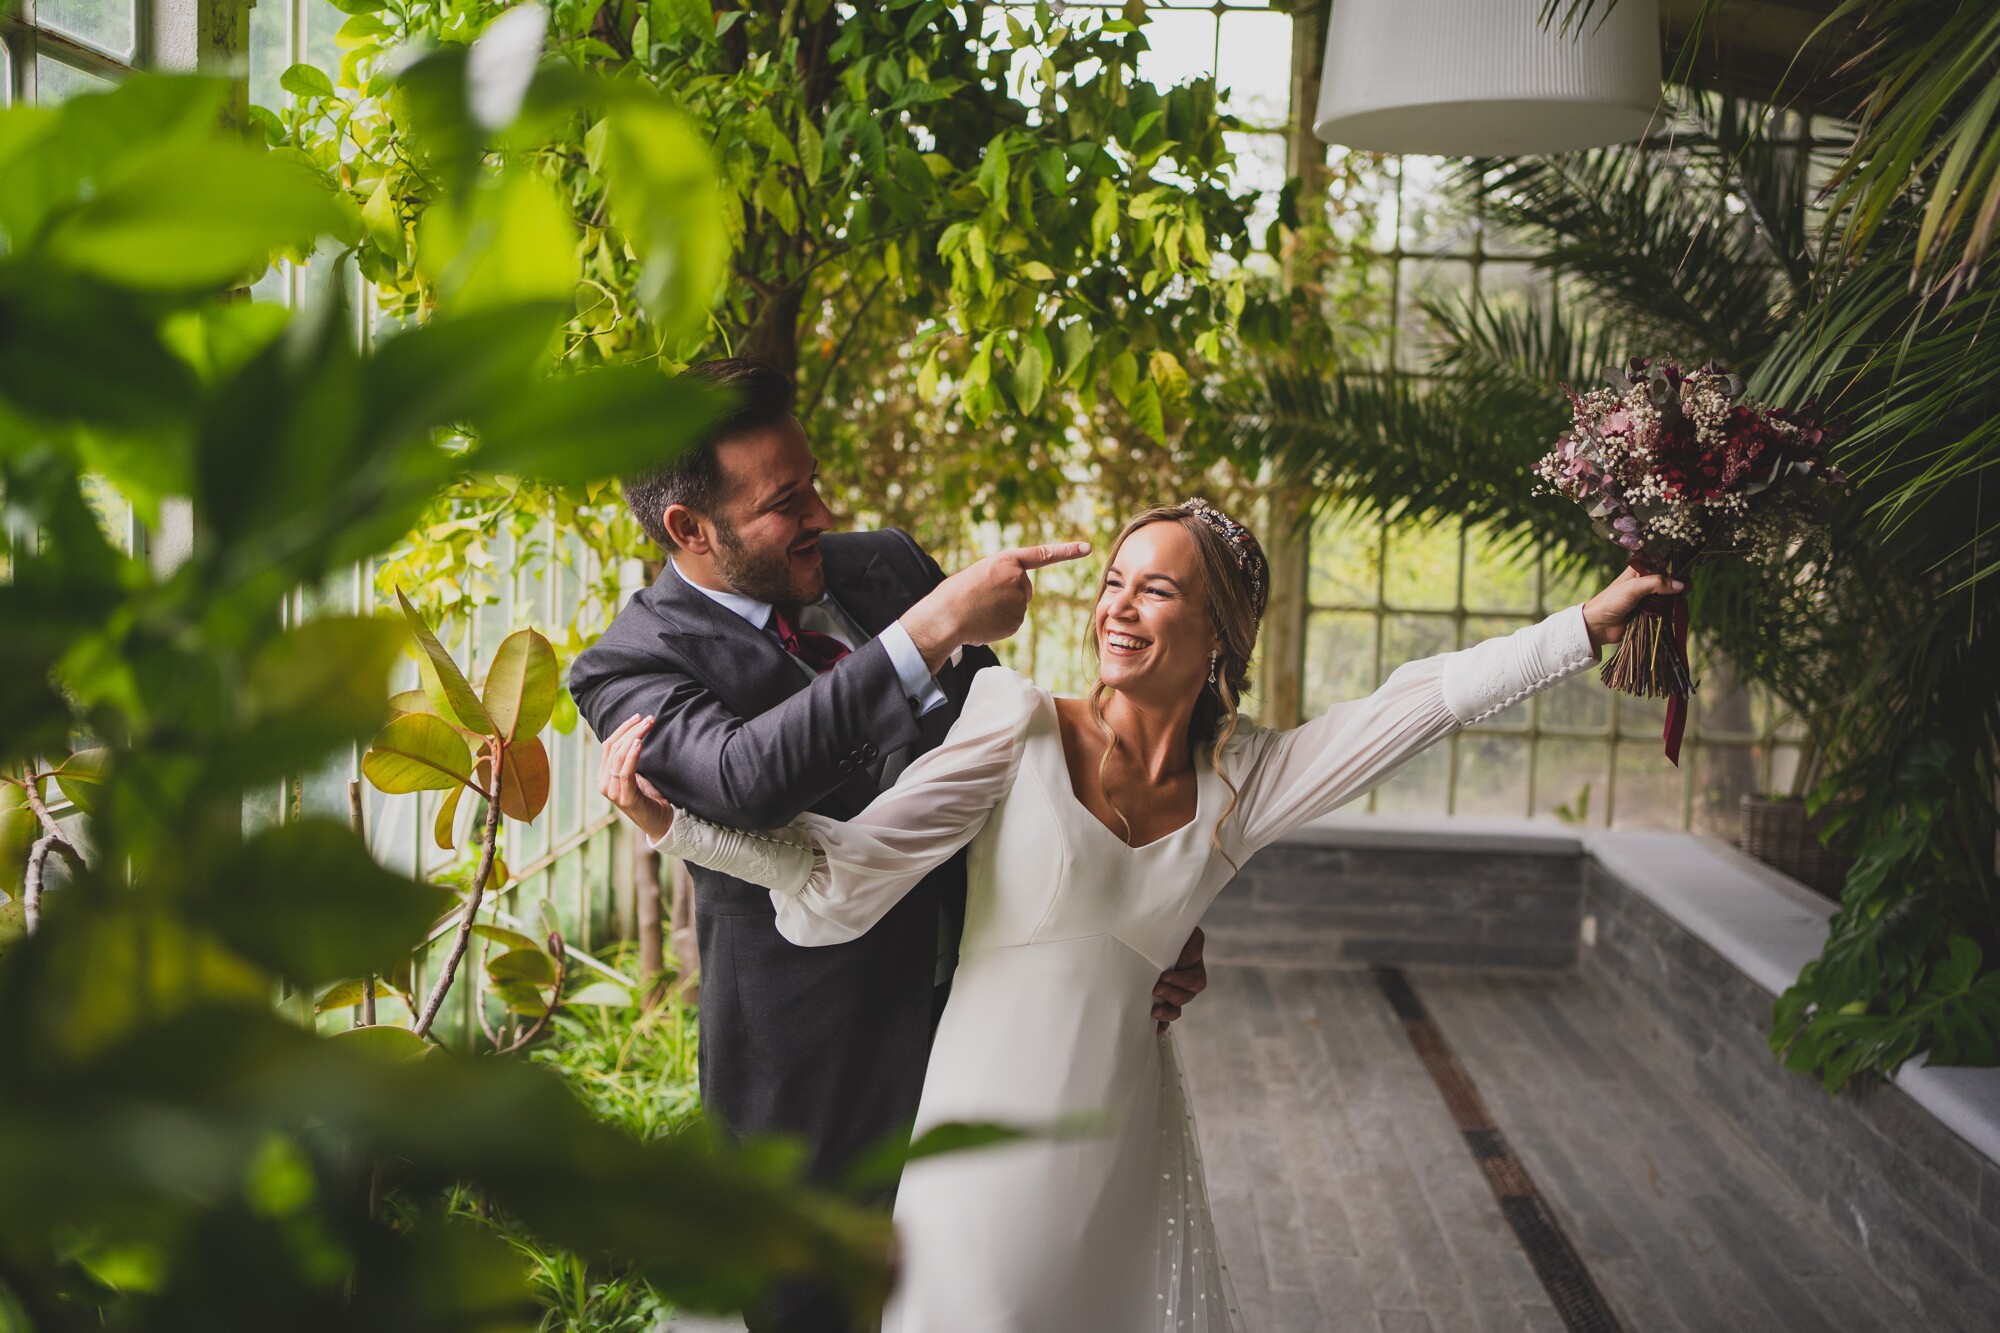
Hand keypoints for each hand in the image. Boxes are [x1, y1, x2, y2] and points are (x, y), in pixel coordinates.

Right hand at [596, 714, 676, 842]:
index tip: (637, 716)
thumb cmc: (650, 797)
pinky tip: (639, 743)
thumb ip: (630, 759)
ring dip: (635, 737)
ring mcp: (612, 791)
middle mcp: (604, 783)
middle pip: (613, 748)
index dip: (622, 729)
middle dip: (631, 730)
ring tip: (647, 725)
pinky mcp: (625, 797)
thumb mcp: (637, 774)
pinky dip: (632, 755)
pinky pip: (625, 771)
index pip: (608, 745)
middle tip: (648, 718)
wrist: (660, 822)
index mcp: (604, 776)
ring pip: (619, 756)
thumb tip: (636, 734)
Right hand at [899, 541, 1092, 671]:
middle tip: (982, 599)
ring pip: (1017, 608)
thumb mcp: (979, 574)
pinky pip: (1012, 624)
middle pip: (1024, 590)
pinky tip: (983, 622)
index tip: (1087, 548)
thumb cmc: (955, 594)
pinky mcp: (1017, 621)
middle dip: (1008, 596)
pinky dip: (999, 625)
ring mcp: (1020, 601)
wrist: (945, 617)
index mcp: (1007, 561)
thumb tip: (1012, 598)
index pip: (1042, 554)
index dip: (1066, 551)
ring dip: (1001, 612)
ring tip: (979, 611)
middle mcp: (1018, 579)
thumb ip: (1001, 578)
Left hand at [1153, 926, 1207, 1034]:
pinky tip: (1154, 1028)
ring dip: (1167, 1013)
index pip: (1194, 981)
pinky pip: (1164, 1019)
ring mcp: (1172, 995)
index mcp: (1194, 970)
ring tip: (1153, 1010)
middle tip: (1155, 988)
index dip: (1181, 981)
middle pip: (1185, 998)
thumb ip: (1192, 944)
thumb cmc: (1170, 931)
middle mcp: (1185, 986)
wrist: (1151, 934)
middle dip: (1171, 995)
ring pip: (1176, 1011)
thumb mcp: (1187, 933)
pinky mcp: (1160, 1001)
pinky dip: (1161, 1025)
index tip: (1164, 975)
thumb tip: (1185, 961)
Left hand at [1582, 565, 1685, 649]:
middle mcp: (1647, 581)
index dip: (1676, 567)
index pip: (1664, 563)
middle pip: (1671, 580)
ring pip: (1672, 595)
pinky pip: (1668, 610)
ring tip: (1680, 602)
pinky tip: (1678, 611)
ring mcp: (1650, 597)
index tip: (1686, 573)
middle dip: (1680, 585)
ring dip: (1678, 599)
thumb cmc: (1611, 601)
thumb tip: (1681, 585)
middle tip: (1684, 592)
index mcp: (1641, 570)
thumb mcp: (1632, 588)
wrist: (1598, 626)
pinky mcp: (1652, 612)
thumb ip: (1656, 583)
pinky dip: (1674, 611)